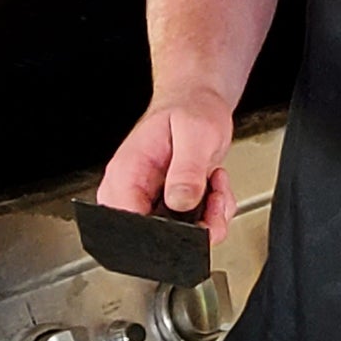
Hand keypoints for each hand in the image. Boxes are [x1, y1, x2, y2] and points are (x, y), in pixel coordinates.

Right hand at [97, 91, 236, 243]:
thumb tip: (180, 202)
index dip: (167, 231)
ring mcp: (149, 202)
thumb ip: (187, 169)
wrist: (198, 103)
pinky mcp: (168, 208)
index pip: (131, 226)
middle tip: (212, 194)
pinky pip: (193, 229)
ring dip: (209, 217)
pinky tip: (213, 186)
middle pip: (157, 238)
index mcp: (126, 174)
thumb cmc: (190, 108)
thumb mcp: (196, 133)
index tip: (194, 213)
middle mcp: (132, 192)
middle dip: (197, 224)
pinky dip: (213, 213)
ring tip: (213, 184)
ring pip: (180, 238)